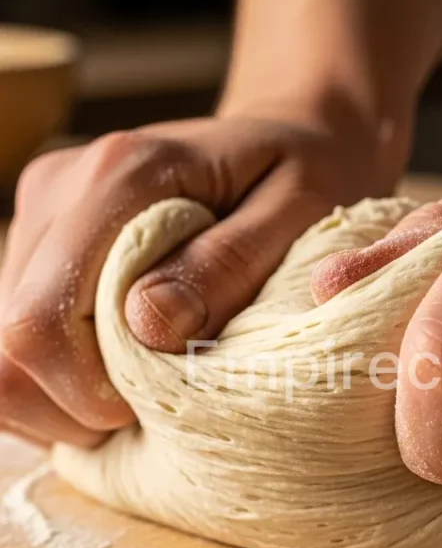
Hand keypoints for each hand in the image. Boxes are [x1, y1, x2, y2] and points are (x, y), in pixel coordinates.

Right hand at [0, 95, 405, 447]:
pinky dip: (59, 377)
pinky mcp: (43, 241)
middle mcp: (60, 190)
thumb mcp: (298, 212)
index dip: (82, 390)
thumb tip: (148, 327)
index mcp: (120, 174)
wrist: (286, 138)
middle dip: (71, 402)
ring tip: (136, 392)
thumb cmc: (306, 174)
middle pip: (8, 340)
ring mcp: (43, 215)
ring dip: (61, 395)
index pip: (41, 315)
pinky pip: (18, 336)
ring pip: (3, 345)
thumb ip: (226, 266)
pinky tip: (117, 373)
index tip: (149, 406)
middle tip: (147, 409)